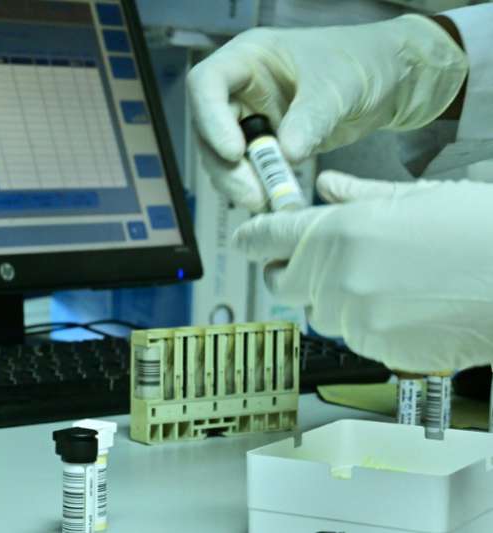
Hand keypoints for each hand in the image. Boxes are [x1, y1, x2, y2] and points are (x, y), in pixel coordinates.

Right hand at [187, 16, 466, 211]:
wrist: (394, 80)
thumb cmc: (364, 63)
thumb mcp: (339, 86)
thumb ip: (311, 119)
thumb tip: (284, 156)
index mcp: (248, 58)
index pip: (206, 84)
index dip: (211, 119)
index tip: (234, 152)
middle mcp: (240, 88)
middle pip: (208, 129)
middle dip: (227, 166)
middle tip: (254, 195)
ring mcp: (250, 118)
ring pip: (222, 156)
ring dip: (239, 183)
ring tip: (268, 203)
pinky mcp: (265, 144)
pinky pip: (248, 170)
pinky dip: (258, 187)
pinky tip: (275, 200)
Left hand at [233, 171, 492, 372]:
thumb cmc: (480, 230)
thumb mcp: (417, 197)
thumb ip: (359, 196)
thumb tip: (328, 188)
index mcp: (338, 232)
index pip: (264, 238)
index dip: (251, 238)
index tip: (246, 240)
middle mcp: (337, 279)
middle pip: (280, 282)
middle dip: (290, 270)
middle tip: (320, 258)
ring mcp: (357, 321)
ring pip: (320, 312)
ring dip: (337, 297)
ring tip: (390, 279)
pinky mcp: (380, 352)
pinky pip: (354, 337)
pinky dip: (368, 323)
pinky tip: (407, 304)